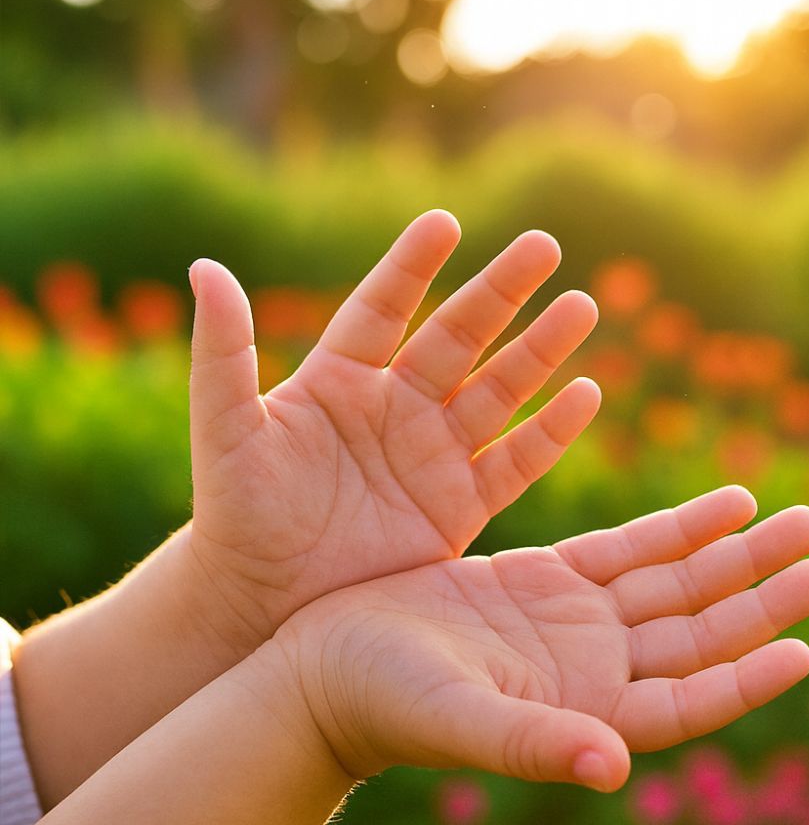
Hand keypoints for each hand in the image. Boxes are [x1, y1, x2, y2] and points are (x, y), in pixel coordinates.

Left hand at [187, 211, 599, 643]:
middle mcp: (395, 407)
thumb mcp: (227, 431)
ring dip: (540, 350)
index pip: (383, 308)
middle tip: (544, 245)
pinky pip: (515, 463)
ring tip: (581, 305)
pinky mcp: (460, 507)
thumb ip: (223, 354)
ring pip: (498, 391)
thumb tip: (206, 265)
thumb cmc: (238, 514)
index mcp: (340, 379)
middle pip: (459, 337)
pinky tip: (586, 393)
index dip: (412, 267)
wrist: (267, 600)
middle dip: (501, 292)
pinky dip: (551, 432)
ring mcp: (433, 455)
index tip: (444, 224)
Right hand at [278, 487, 808, 790]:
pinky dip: (677, 528)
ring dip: (735, 555)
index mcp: (585, 714)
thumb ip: (533, 743)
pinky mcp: (549, 580)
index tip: (804, 643)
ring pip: (676, 584)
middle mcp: (595, 671)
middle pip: (700, 632)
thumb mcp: (457, 718)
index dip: (746, 675)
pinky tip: (725, 502)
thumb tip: (613, 768)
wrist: (333, 662)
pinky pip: (629, 549)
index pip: (688, 700)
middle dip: (762, 595)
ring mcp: (577, 623)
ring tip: (795, 521)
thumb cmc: (382, 703)